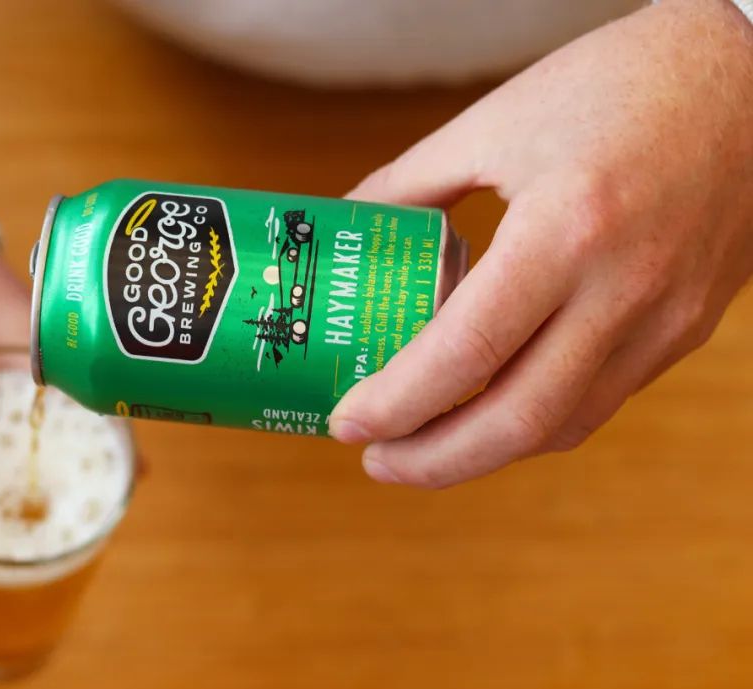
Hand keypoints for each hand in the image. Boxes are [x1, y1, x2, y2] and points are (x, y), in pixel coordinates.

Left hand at [330, 0, 752, 487]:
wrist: (752, 77)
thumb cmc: (621, 84)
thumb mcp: (494, 121)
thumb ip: (410, 183)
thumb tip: (349, 227)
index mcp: (564, 230)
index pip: (466, 351)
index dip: (397, 402)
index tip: (347, 421)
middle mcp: (622, 290)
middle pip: (517, 420)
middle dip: (433, 460)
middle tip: (375, 458)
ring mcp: (664, 320)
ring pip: (563, 426)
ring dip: (483, 451)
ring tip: (421, 442)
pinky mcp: (685, 330)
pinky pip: (600, 400)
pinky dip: (536, 420)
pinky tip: (490, 406)